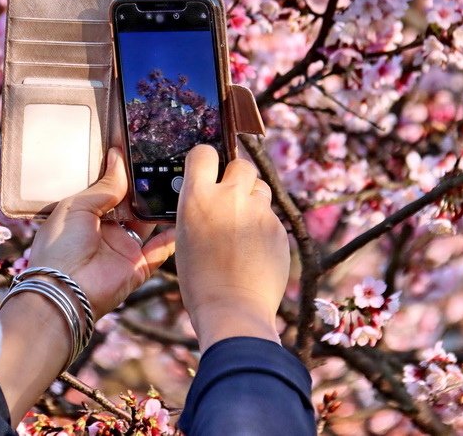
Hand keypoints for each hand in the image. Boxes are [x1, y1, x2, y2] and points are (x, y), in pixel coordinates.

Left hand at [0, 147, 174, 424]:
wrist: (64, 290)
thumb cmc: (60, 246)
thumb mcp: (77, 206)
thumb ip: (103, 185)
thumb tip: (118, 158)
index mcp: (86, 214)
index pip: (112, 190)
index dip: (126, 174)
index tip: (144, 154)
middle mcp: (107, 230)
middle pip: (134, 205)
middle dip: (148, 189)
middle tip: (168, 167)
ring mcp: (124, 249)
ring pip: (150, 224)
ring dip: (163, 209)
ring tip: (181, 186)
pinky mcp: (138, 267)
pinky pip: (160, 250)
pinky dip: (173, 236)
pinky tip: (186, 218)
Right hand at [175, 144, 289, 349]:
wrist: (233, 310)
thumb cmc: (200, 281)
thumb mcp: (184, 238)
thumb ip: (199, 208)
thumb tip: (209, 195)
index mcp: (197, 198)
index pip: (203, 152)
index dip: (205, 159)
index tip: (207, 169)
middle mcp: (229, 196)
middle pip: (240, 164)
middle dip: (236, 177)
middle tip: (230, 199)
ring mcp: (258, 211)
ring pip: (260, 187)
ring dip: (252, 199)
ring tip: (243, 226)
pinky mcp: (278, 228)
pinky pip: (271, 215)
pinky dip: (264, 226)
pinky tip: (255, 249)